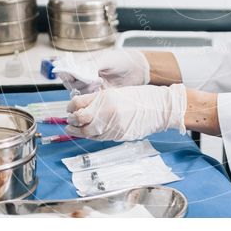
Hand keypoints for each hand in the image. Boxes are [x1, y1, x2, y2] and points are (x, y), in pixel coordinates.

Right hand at [52, 49, 149, 93]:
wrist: (137, 70)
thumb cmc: (121, 60)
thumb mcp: (106, 59)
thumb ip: (90, 65)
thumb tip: (77, 72)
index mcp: (82, 63)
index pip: (65, 69)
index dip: (66, 74)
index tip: (73, 75)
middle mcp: (83, 75)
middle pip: (69, 83)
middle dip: (78, 82)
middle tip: (91, 78)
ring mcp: (89, 86)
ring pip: (77, 92)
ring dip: (86, 89)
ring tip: (100, 82)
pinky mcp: (97, 95)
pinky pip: (87, 99)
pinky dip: (91, 97)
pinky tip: (101, 90)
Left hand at [66, 84, 186, 140]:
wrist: (160, 109)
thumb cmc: (142, 97)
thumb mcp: (117, 92)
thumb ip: (100, 99)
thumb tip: (83, 107)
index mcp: (105, 98)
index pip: (78, 103)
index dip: (71, 106)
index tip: (70, 107)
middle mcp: (106, 112)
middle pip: (79, 119)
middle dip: (71, 120)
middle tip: (69, 120)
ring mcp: (112, 126)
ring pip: (86, 132)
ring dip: (77, 131)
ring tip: (72, 129)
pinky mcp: (117, 136)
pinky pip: (98, 138)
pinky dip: (90, 136)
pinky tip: (88, 133)